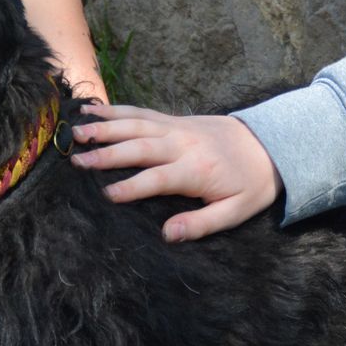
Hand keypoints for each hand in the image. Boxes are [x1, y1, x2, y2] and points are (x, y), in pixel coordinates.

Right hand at [70, 105, 280, 241]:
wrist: (269, 143)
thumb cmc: (251, 183)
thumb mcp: (236, 211)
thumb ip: (201, 224)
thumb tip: (167, 235)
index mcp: (196, 170)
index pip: (157, 179)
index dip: (131, 187)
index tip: (105, 195)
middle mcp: (182, 144)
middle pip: (139, 147)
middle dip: (106, 154)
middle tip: (76, 160)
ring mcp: (176, 128)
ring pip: (135, 124)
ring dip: (104, 127)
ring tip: (76, 132)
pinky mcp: (173, 119)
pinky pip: (141, 112)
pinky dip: (115, 110)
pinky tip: (92, 110)